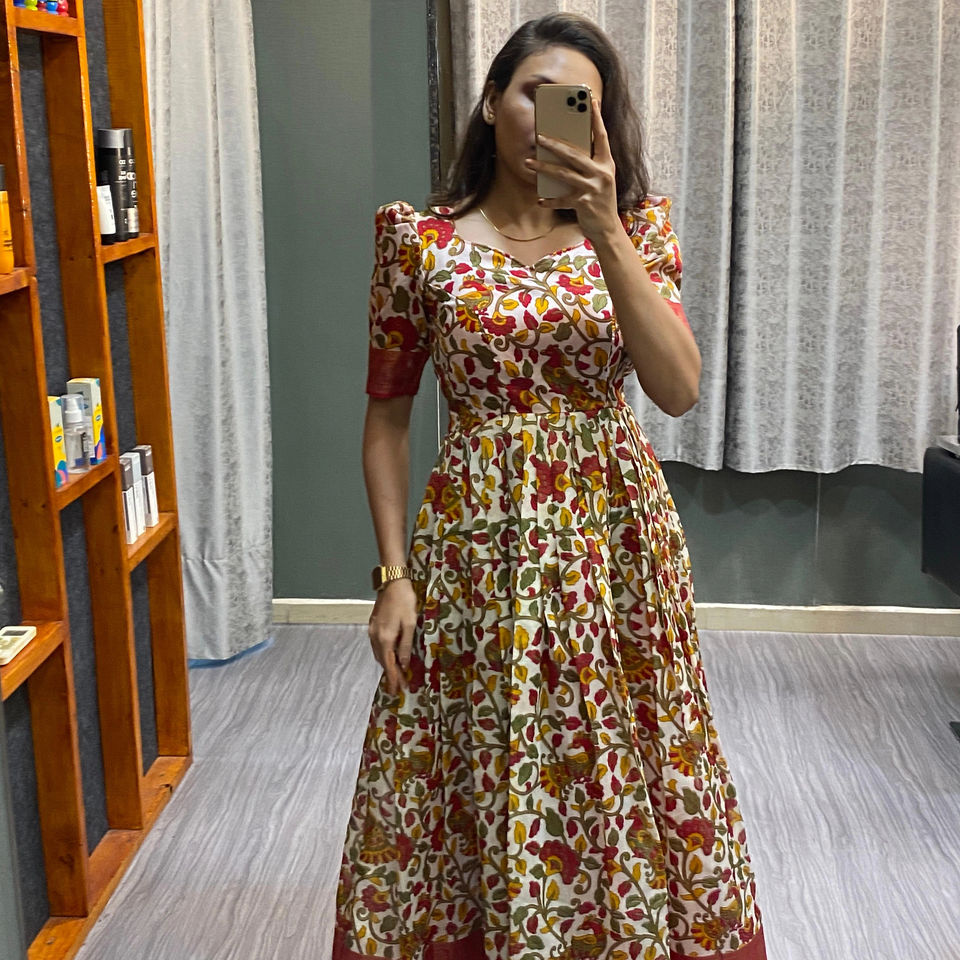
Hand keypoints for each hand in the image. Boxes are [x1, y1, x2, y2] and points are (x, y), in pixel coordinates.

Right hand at [367, 578, 416, 694]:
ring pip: (379, 654)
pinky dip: (384, 655)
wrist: (392, 582)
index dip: (393, 678)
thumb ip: (405, 645)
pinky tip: (390, 657)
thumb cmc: (404, 601)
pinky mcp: (373, 625)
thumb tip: (404, 664)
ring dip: (387, 665)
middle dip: (390, 675)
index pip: (389, 664)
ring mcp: (372, 631)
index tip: (397, 691)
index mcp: (385, 638)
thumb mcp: (410, 624)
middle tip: (399, 687)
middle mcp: (375, 637)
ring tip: (396, 675)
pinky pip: (378, 646)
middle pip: (382, 661)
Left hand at [525, 97, 620, 242]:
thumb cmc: (599, 201)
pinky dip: (549, 200)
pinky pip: (562, 200)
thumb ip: (587, 165)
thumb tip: (564, 150)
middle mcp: (602, 173)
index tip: (591, 100)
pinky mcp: (584, 203)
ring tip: (529, 162)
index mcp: (607, 164)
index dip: (596, 118)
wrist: (608, 229)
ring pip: (564, 174)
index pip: (602, 136)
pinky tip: (539, 200)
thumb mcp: (598, 179)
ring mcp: (593, 188)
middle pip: (574, 154)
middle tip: (538, 135)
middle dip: (554, 144)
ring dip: (544, 168)